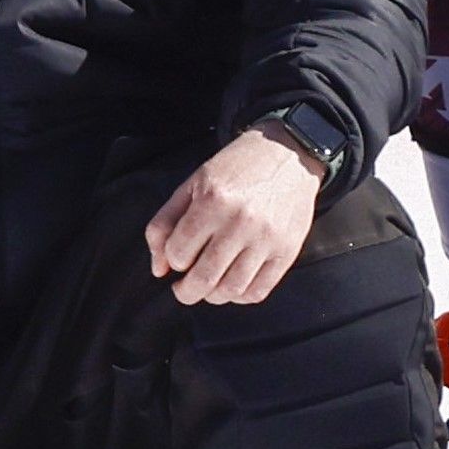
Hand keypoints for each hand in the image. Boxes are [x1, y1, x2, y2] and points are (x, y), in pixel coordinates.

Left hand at [150, 127, 327, 307]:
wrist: (290, 152)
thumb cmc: (236, 167)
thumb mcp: (192, 184)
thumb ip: (164, 224)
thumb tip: (159, 269)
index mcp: (213, 201)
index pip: (178, 255)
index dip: (173, 259)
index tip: (180, 255)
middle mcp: (241, 222)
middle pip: (202, 280)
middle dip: (185, 291)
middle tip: (184, 287)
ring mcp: (267, 238)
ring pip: (230, 290)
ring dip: (212, 295)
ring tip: (210, 283)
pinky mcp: (287, 250)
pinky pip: (258, 291)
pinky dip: (240, 296)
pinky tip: (233, 284)